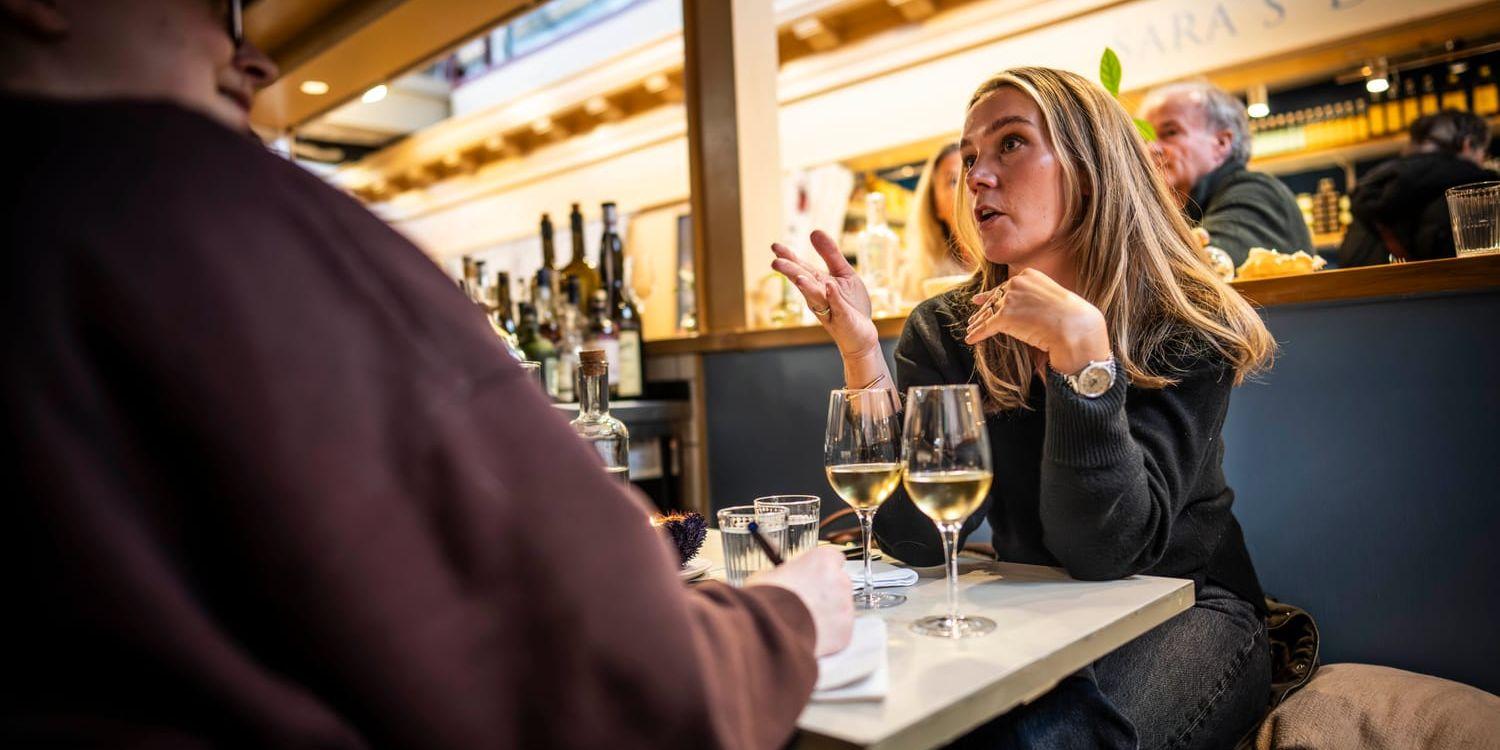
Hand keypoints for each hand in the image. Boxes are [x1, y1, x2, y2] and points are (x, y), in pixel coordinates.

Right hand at [749, 547, 853, 656]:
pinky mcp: (845, 632)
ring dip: (828, 615)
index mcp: (823, 560)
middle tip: (807, 603)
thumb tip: (784, 577)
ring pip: (841, 609)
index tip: (813, 577)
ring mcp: (845, 607)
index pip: (834, 558)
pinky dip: (829, 635)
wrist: (768, 632)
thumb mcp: (768, 575)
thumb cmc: (765, 603)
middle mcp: (839, 580)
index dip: (822, 570)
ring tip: (805, 623)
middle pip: (839, 584)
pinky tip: (810, 635)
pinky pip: (839, 631)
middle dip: (826, 594)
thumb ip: (786, 573)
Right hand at [770, 231, 877, 359]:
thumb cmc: (851, 304)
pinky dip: (833, 297)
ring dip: (807, 287)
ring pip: (815, 296)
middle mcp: (818, 296)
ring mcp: (829, 308)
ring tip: (798, 278)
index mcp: (817, 283)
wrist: (862, 333)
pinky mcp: (843, 317)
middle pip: (802, 281)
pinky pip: (837, 306)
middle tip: (775, 263)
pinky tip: (829, 287)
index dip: (788, 257)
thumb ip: (830, 254)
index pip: (800, 268)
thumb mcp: (843, 273)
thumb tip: (814, 231)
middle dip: (790, 272)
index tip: (774, 247)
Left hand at [963, 268, 1109, 373]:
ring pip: (989, 312)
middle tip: (974, 318)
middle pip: (995, 299)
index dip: (991, 295)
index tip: (980, 300)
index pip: (1006, 287)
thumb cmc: (1071, 316)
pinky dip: (977, 333)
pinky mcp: (1005, 316)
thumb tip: (1029, 309)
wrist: (1074, 326)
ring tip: (970, 328)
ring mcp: (1010, 299)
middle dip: (983, 310)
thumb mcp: (1053, 297)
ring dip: (978, 322)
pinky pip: (987, 326)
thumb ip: (1036, 297)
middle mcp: (1016, 283)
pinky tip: (970, 339)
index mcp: (1028, 275)